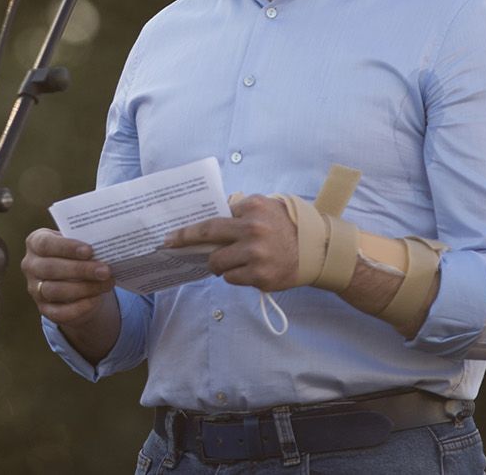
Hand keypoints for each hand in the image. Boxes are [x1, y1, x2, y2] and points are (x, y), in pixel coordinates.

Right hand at [20, 228, 114, 325]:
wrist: (74, 279)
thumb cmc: (76, 255)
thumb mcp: (77, 245)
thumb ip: (85, 245)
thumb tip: (105, 249)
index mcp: (35, 243)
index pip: (45, 244)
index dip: (67, 247)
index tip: (89, 250)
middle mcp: (30, 265)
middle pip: (51, 268)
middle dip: (80, 270)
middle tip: (105, 270)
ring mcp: (34, 289)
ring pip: (54, 291)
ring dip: (84, 288)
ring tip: (106, 284)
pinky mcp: (44, 309)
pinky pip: (59, 312)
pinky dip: (79, 307)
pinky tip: (95, 300)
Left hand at [164, 194, 298, 290]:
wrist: (316, 250)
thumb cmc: (286, 227)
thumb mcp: (266, 207)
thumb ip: (241, 210)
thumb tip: (209, 218)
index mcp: (253, 208)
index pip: (215, 217)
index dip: (193, 227)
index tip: (174, 232)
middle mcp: (253, 229)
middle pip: (208, 234)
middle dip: (184, 239)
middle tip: (169, 243)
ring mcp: (256, 254)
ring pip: (218, 262)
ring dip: (216, 264)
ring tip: (223, 262)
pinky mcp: (260, 275)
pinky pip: (232, 278)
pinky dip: (233, 276)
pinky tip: (246, 270)